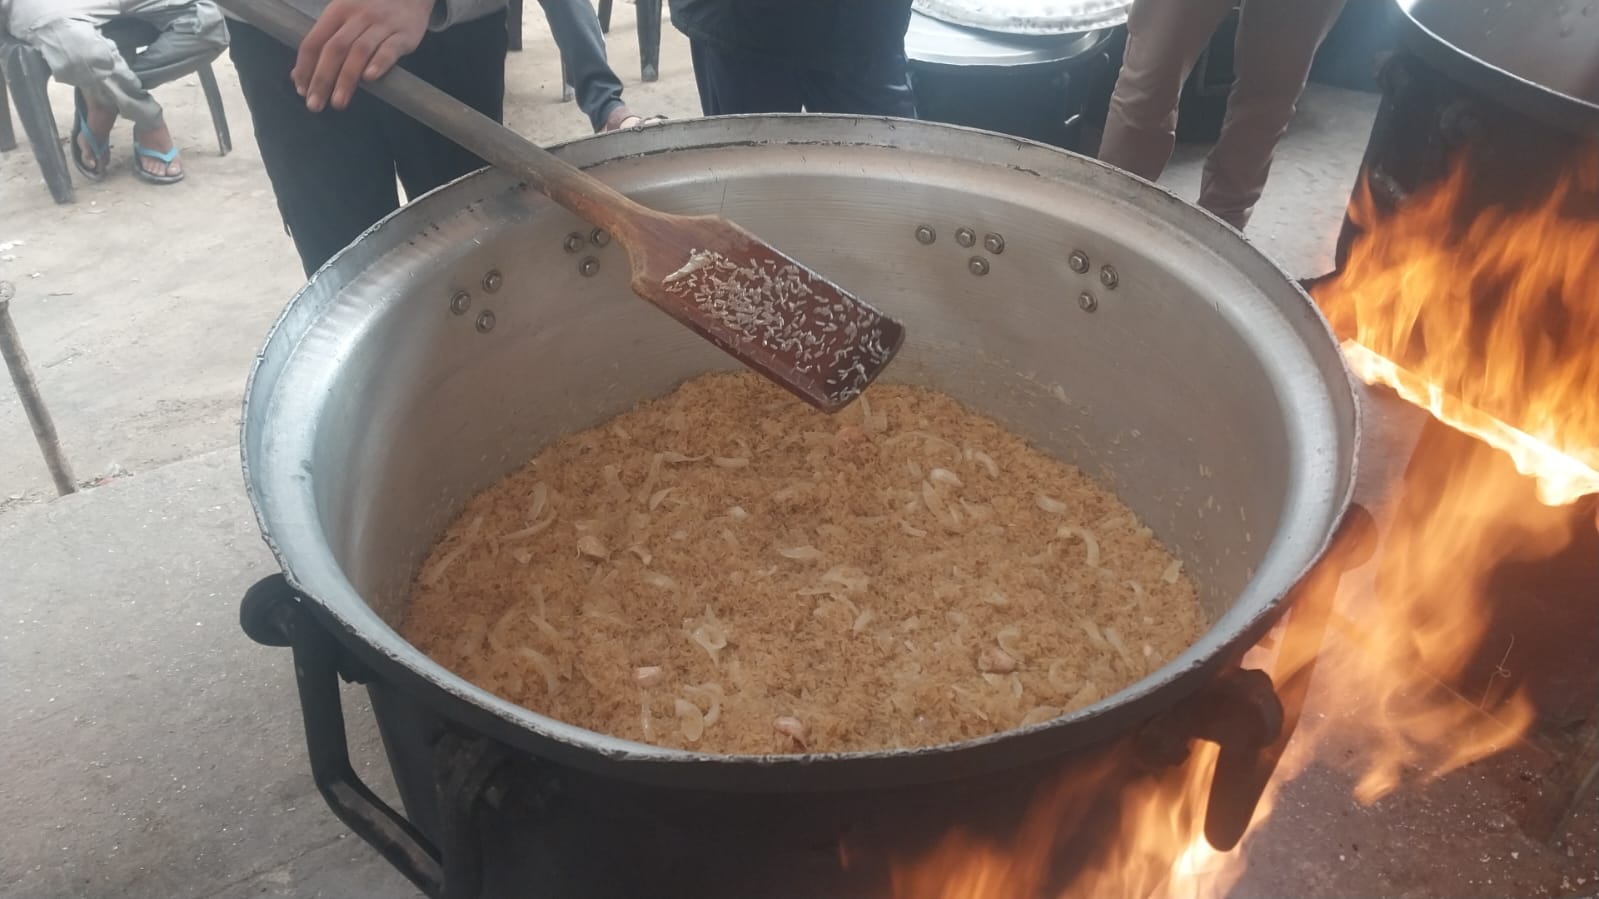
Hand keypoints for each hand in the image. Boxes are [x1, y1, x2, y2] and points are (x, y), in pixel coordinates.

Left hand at [292, 0, 435, 111]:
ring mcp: (382, 24)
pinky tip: (370, 79)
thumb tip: (298, 76)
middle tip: (315, 105)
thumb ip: (324, 44)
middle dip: (322, 78)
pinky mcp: (404, 34)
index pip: (314, 41)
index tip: (302, 91)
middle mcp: (357, 17)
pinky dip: (379, 63)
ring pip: (360, 51)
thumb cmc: (372, 9)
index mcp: (337, 12)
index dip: (305, 67)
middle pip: (335, 49)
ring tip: (338, 102)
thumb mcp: (344, 18)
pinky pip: (390, 49)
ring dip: (347, 79)